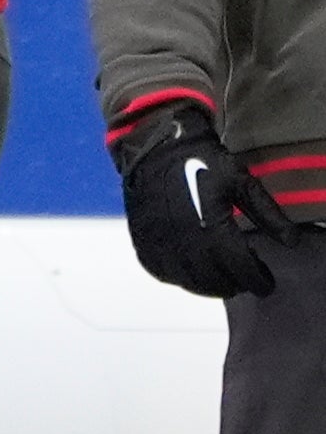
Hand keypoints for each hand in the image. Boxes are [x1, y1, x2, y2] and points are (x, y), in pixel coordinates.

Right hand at [113, 100, 288, 298]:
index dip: (257, 281)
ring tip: (220, 281)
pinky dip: (178, 278)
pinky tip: (190, 273)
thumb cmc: (204, 162)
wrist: (158, 146)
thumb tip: (292, 242)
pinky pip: (160, 271)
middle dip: (234, 286)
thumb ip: (269, 216)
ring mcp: (159, 242)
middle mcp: (183, 242)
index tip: (266, 284)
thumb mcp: (243, 184)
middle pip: (213, 282)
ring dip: (207, 287)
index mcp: (212, 228)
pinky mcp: (142, 239)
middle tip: (245, 282)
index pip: (240, 269)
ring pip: (186, 281)